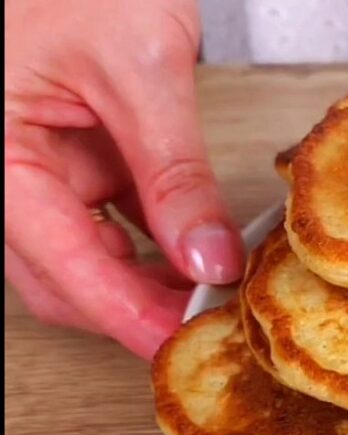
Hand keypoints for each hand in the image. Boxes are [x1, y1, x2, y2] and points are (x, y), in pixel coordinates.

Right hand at [4, 0, 242, 358]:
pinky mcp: (68, 156)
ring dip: (146, 278)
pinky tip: (201, 246)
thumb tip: (206, 256)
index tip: (179, 344)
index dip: (123, 314)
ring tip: (214, 286)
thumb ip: (172, 170)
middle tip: (208, 321)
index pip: (56, 264)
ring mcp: (33, 165)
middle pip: (60, 276)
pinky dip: (153, 238)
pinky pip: (106, 219)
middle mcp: (2, 170)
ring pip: (83, 255)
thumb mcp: (138, 65)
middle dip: (133, 306)